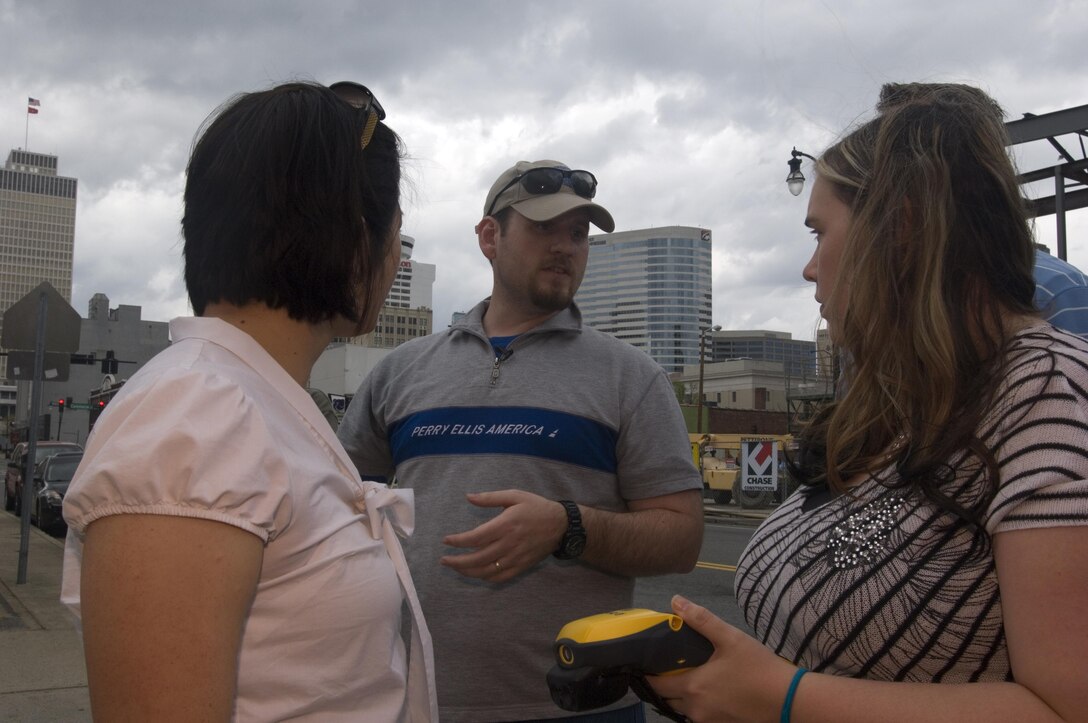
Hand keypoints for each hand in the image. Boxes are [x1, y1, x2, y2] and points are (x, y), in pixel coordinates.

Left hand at [440, 490, 566, 582]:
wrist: (561, 526)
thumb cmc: (536, 507)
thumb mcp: (514, 495)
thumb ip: (490, 498)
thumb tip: (468, 497)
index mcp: (505, 525)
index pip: (475, 538)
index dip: (458, 541)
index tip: (446, 541)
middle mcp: (509, 544)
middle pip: (477, 558)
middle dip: (457, 562)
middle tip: (444, 560)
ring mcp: (515, 558)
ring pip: (486, 571)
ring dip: (468, 572)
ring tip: (457, 567)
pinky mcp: (521, 566)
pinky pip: (500, 577)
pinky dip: (486, 578)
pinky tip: (477, 574)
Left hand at [647, 596, 797, 722]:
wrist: (789, 699)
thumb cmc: (758, 667)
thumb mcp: (730, 638)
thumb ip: (701, 619)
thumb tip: (675, 601)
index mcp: (693, 687)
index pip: (657, 684)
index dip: (647, 674)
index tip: (645, 662)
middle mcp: (696, 709)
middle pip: (667, 699)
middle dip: (663, 685)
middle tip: (666, 666)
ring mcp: (709, 721)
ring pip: (682, 711)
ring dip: (679, 696)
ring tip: (684, 676)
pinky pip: (699, 717)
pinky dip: (696, 706)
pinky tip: (707, 690)